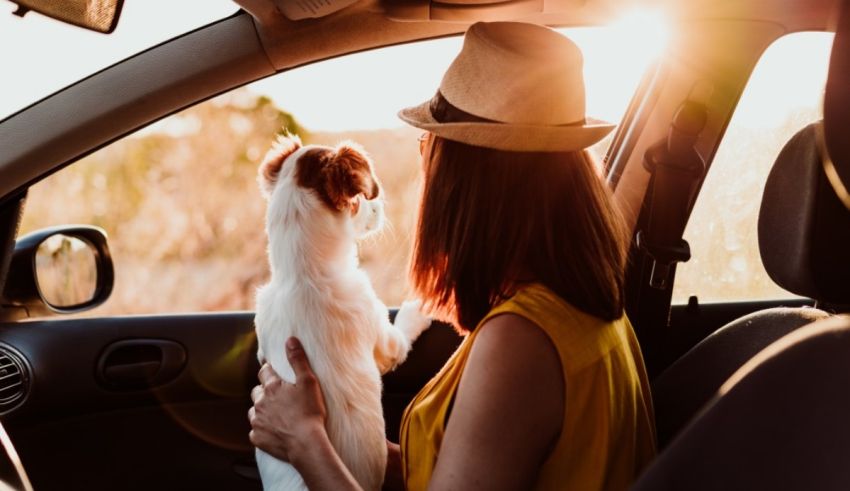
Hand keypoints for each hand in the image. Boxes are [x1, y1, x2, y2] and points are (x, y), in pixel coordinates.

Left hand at [248, 337, 327, 464]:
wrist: (306, 443)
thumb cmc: (310, 412)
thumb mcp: (308, 381)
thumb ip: (298, 360)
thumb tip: (290, 339)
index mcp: (271, 387)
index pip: (265, 371)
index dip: (270, 370)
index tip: (275, 371)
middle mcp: (259, 402)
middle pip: (256, 391)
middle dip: (264, 390)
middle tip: (278, 394)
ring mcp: (257, 421)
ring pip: (253, 410)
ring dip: (261, 410)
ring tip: (276, 413)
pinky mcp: (257, 438)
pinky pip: (255, 431)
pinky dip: (262, 429)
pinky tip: (273, 431)